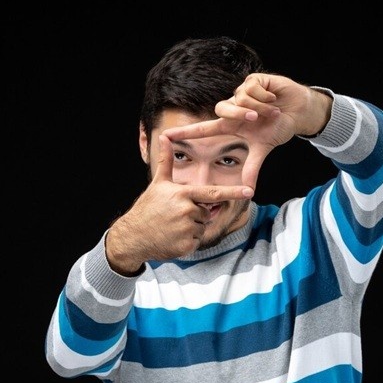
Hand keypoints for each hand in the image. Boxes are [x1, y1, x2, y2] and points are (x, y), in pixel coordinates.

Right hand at [105, 135, 253, 273]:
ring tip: (172, 226)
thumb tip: (165, 137)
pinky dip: (187, 241)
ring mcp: (187, 229)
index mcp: (183, 195)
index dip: (232, 191)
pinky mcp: (186, 246)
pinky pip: (196, 241)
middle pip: (206, 212)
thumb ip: (167, 161)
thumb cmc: (147, 208)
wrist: (132, 236)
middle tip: (174, 216)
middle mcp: (187, 211)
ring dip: (191, 228)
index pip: (213, 193)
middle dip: (195, 214)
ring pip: (202, 227)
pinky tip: (172, 238)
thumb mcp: (157, 184)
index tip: (250, 190)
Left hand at [161, 73, 331, 191]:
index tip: (165, 136)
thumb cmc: (278, 127)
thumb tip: (248, 190)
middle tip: (255, 118)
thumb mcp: (264, 148)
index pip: (203, 129)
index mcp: (232, 124)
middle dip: (239, 114)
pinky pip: (252, 88)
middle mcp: (233, 107)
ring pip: (240, 98)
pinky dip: (265, 96)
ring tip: (272, 111)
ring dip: (259, 107)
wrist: (298, 111)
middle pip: (222, 109)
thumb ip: (253, 167)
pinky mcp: (253, 80)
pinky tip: (273, 98)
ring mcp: (242, 93)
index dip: (185, 132)